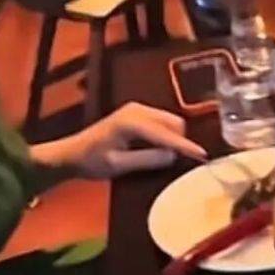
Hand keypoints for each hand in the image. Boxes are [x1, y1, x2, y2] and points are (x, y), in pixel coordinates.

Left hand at [57, 103, 206, 179]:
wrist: (72, 153)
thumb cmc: (92, 161)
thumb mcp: (119, 165)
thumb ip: (147, 160)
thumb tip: (173, 156)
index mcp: (132, 122)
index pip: (166, 134)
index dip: (185, 146)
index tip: (203, 155)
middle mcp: (137, 110)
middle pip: (173, 123)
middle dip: (179, 141)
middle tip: (175, 163)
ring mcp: (137, 109)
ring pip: (169, 122)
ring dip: (172, 138)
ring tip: (162, 158)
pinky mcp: (137, 113)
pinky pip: (161, 122)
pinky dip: (164, 135)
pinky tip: (156, 149)